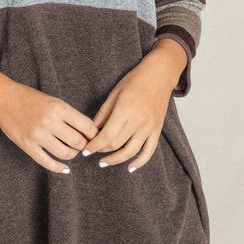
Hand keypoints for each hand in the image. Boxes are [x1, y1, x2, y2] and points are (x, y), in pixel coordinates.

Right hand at [0, 83, 99, 174]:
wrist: (4, 99)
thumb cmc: (31, 98)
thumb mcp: (54, 101)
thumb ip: (69, 115)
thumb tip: (88, 131)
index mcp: (59, 108)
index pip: (86, 126)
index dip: (94, 134)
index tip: (94, 137)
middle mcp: (50, 121)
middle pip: (78, 142)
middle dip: (84, 146)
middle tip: (82, 145)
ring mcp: (38, 135)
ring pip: (65, 154)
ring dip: (72, 155)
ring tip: (71, 151)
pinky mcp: (28, 145)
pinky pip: (47, 162)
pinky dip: (59, 168)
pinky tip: (65, 168)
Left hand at [82, 49, 178, 171]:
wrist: (159, 75)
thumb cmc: (135, 80)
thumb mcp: (114, 93)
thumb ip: (104, 113)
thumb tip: (93, 130)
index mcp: (124, 111)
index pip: (106, 136)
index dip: (94, 145)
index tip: (84, 150)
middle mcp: (138, 122)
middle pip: (116, 144)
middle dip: (101, 150)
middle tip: (92, 151)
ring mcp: (149, 127)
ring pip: (131, 151)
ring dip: (116, 160)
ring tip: (104, 162)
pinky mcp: (157, 130)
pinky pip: (149, 151)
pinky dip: (140, 162)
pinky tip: (130, 167)